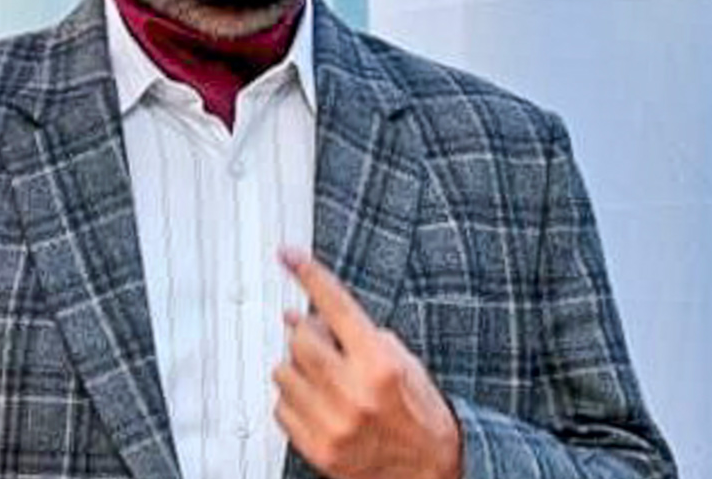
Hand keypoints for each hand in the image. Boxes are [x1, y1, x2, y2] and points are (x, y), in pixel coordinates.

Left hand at [272, 247, 462, 478]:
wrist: (430, 471)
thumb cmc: (419, 413)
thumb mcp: (403, 361)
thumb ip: (357, 335)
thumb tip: (305, 316)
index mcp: (380, 364)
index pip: (336, 305)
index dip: (310, 274)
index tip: (289, 255)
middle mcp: (354, 393)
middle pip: (300, 339)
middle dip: (307, 333)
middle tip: (320, 339)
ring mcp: (332, 424)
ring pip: (283, 372)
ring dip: (297, 368)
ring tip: (323, 377)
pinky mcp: (317, 449)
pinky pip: (280, 408)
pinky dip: (293, 399)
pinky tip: (316, 402)